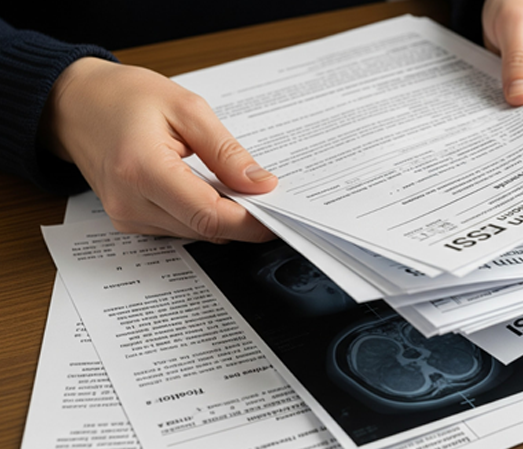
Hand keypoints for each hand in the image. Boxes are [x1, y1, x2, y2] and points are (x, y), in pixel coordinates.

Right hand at [40, 57, 277, 242]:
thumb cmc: (125, 98)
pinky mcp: (130, 221)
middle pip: (205, 230)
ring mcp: (127, 217)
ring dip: (223, 217)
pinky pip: (180, 228)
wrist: (76, 105)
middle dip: (243, 218)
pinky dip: (202, 214)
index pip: (208, 215)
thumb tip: (261, 183)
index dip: (250, 221)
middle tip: (269, 196)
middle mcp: (130, 202)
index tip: (278, 214)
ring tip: (239, 187)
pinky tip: (211, 191)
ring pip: (195, 233)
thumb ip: (226, 152)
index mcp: (142, 170)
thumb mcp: (187, 108)